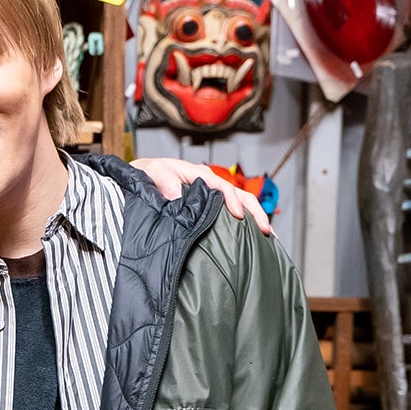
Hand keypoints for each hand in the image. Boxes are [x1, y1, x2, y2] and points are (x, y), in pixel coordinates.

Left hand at [129, 157, 273, 235]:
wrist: (141, 177)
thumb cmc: (148, 174)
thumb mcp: (153, 173)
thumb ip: (164, 181)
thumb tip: (175, 196)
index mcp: (198, 175)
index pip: (221, 187)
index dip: (232, 200)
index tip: (238, 216)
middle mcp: (209, 183)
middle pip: (240, 194)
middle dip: (256, 211)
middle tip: (267, 230)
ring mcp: (211, 194)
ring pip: (240, 203)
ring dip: (255, 217)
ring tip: (269, 236)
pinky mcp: (208, 204)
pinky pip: (229, 211)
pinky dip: (244, 222)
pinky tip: (252, 236)